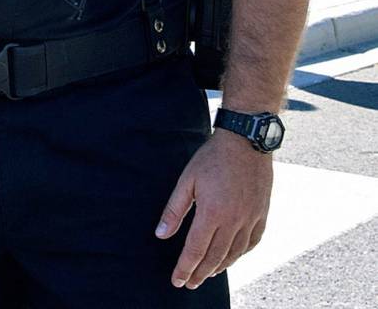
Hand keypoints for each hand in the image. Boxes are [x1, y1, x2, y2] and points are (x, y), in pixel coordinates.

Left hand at [155, 129, 271, 288]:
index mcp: (212, 213)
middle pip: (215, 257)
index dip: (185, 268)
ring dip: (220, 267)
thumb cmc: (212, 157)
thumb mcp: (187, 180)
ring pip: (234, 253)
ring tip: (208, 274)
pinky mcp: (262, 214)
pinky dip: (241, 254)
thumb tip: (161, 235)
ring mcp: (250, 219)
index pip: (195, 250)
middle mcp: (233, 221)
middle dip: (200, 273)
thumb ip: (174, 210)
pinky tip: (233, 257)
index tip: (177, 281)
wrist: (245, 140)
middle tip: (190, 283)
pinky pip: (252, 243)